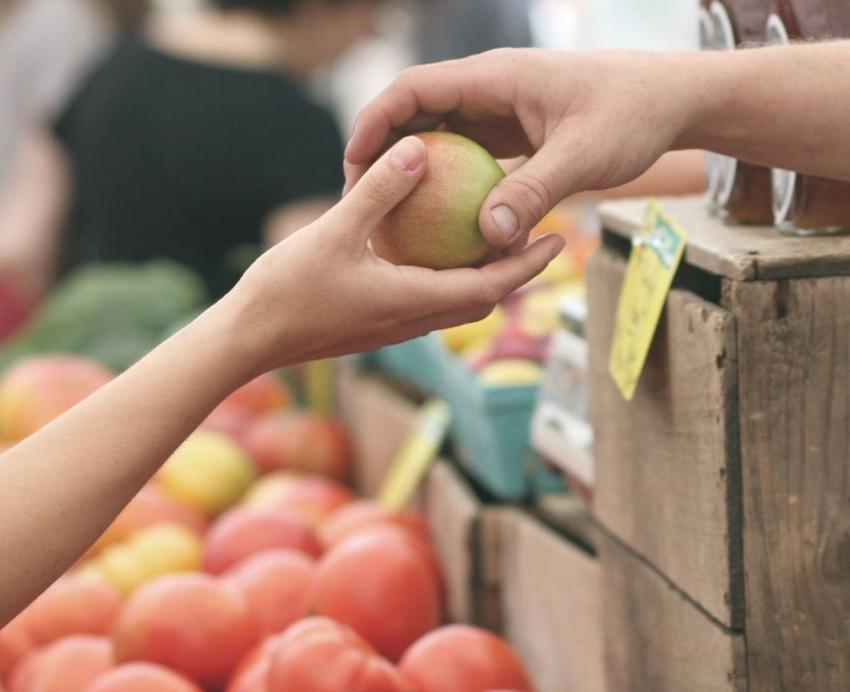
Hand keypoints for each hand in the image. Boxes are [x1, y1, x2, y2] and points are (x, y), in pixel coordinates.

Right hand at [223, 135, 563, 376]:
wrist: (248, 340)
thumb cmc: (288, 290)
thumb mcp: (334, 230)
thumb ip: (379, 191)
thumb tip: (420, 149)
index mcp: (416, 302)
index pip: (492, 287)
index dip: (529, 264)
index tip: (559, 240)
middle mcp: (414, 321)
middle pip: (483, 299)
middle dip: (517, 271)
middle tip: (539, 235)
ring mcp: (396, 327)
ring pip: (456, 303)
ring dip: (483, 277)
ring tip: (496, 239)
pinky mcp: (377, 325)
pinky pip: (427, 300)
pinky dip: (446, 277)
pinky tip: (434, 248)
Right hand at [344, 49, 693, 249]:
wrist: (669, 100)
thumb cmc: (631, 116)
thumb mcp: (583, 157)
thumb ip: (534, 193)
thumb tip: (488, 237)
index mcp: (495, 77)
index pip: (414, 89)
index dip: (375, 122)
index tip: (353, 164)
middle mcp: (491, 89)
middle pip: (418, 113)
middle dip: (384, 151)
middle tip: (360, 200)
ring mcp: (502, 111)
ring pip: (442, 136)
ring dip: (416, 171)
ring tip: (391, 217)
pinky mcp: (517, 133)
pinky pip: (471, 156)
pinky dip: (452, 184)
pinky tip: (444, 225)